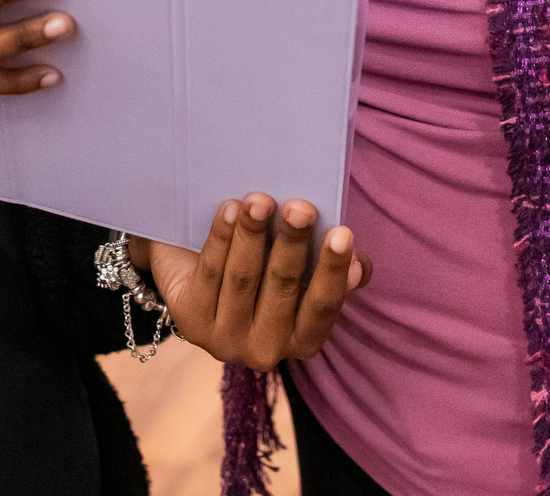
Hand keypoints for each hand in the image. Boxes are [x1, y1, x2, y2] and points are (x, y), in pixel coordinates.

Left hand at [126, 195, 371, 369]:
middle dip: (292, 243)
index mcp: (303, 339)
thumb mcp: (301, 269)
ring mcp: (225, 339)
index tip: (343, 233)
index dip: (334, 271)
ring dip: (252, 235)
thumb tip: (358, 265)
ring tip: (259, 200)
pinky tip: (229, 210)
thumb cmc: (264, 264)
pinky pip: (210, 273)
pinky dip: (221, 238)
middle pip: (282, 287)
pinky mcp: (191, 321)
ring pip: (243, 279)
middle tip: (299, 207)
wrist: (196, 271)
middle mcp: (266, 349)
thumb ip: (331, 266)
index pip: (323, 306)